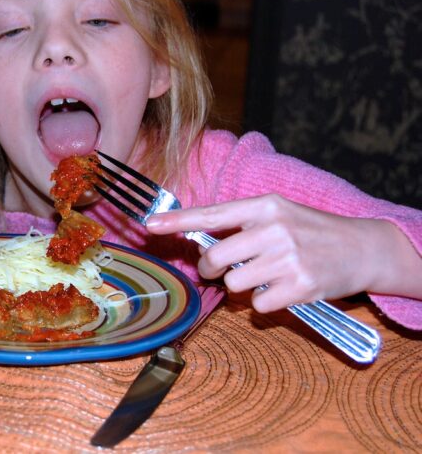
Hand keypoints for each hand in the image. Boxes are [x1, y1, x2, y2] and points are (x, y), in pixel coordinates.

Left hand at [145, 194, 421, 311]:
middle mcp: (274, 228)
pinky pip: (258, 305)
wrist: (362, 248)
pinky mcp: (300, 286)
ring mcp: (288, 258)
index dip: (177, 221)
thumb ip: (241, 225)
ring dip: (242, 286)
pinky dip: (265, 303)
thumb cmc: (311, 230)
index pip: (211, 214)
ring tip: (266, 275)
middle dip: (212, 269)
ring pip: (234, 284)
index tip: (150, 224)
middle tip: (224, 268)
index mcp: (264, 206)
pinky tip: (284, 289)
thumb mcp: (278, 214)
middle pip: (216, 258)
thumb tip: (200, 244)